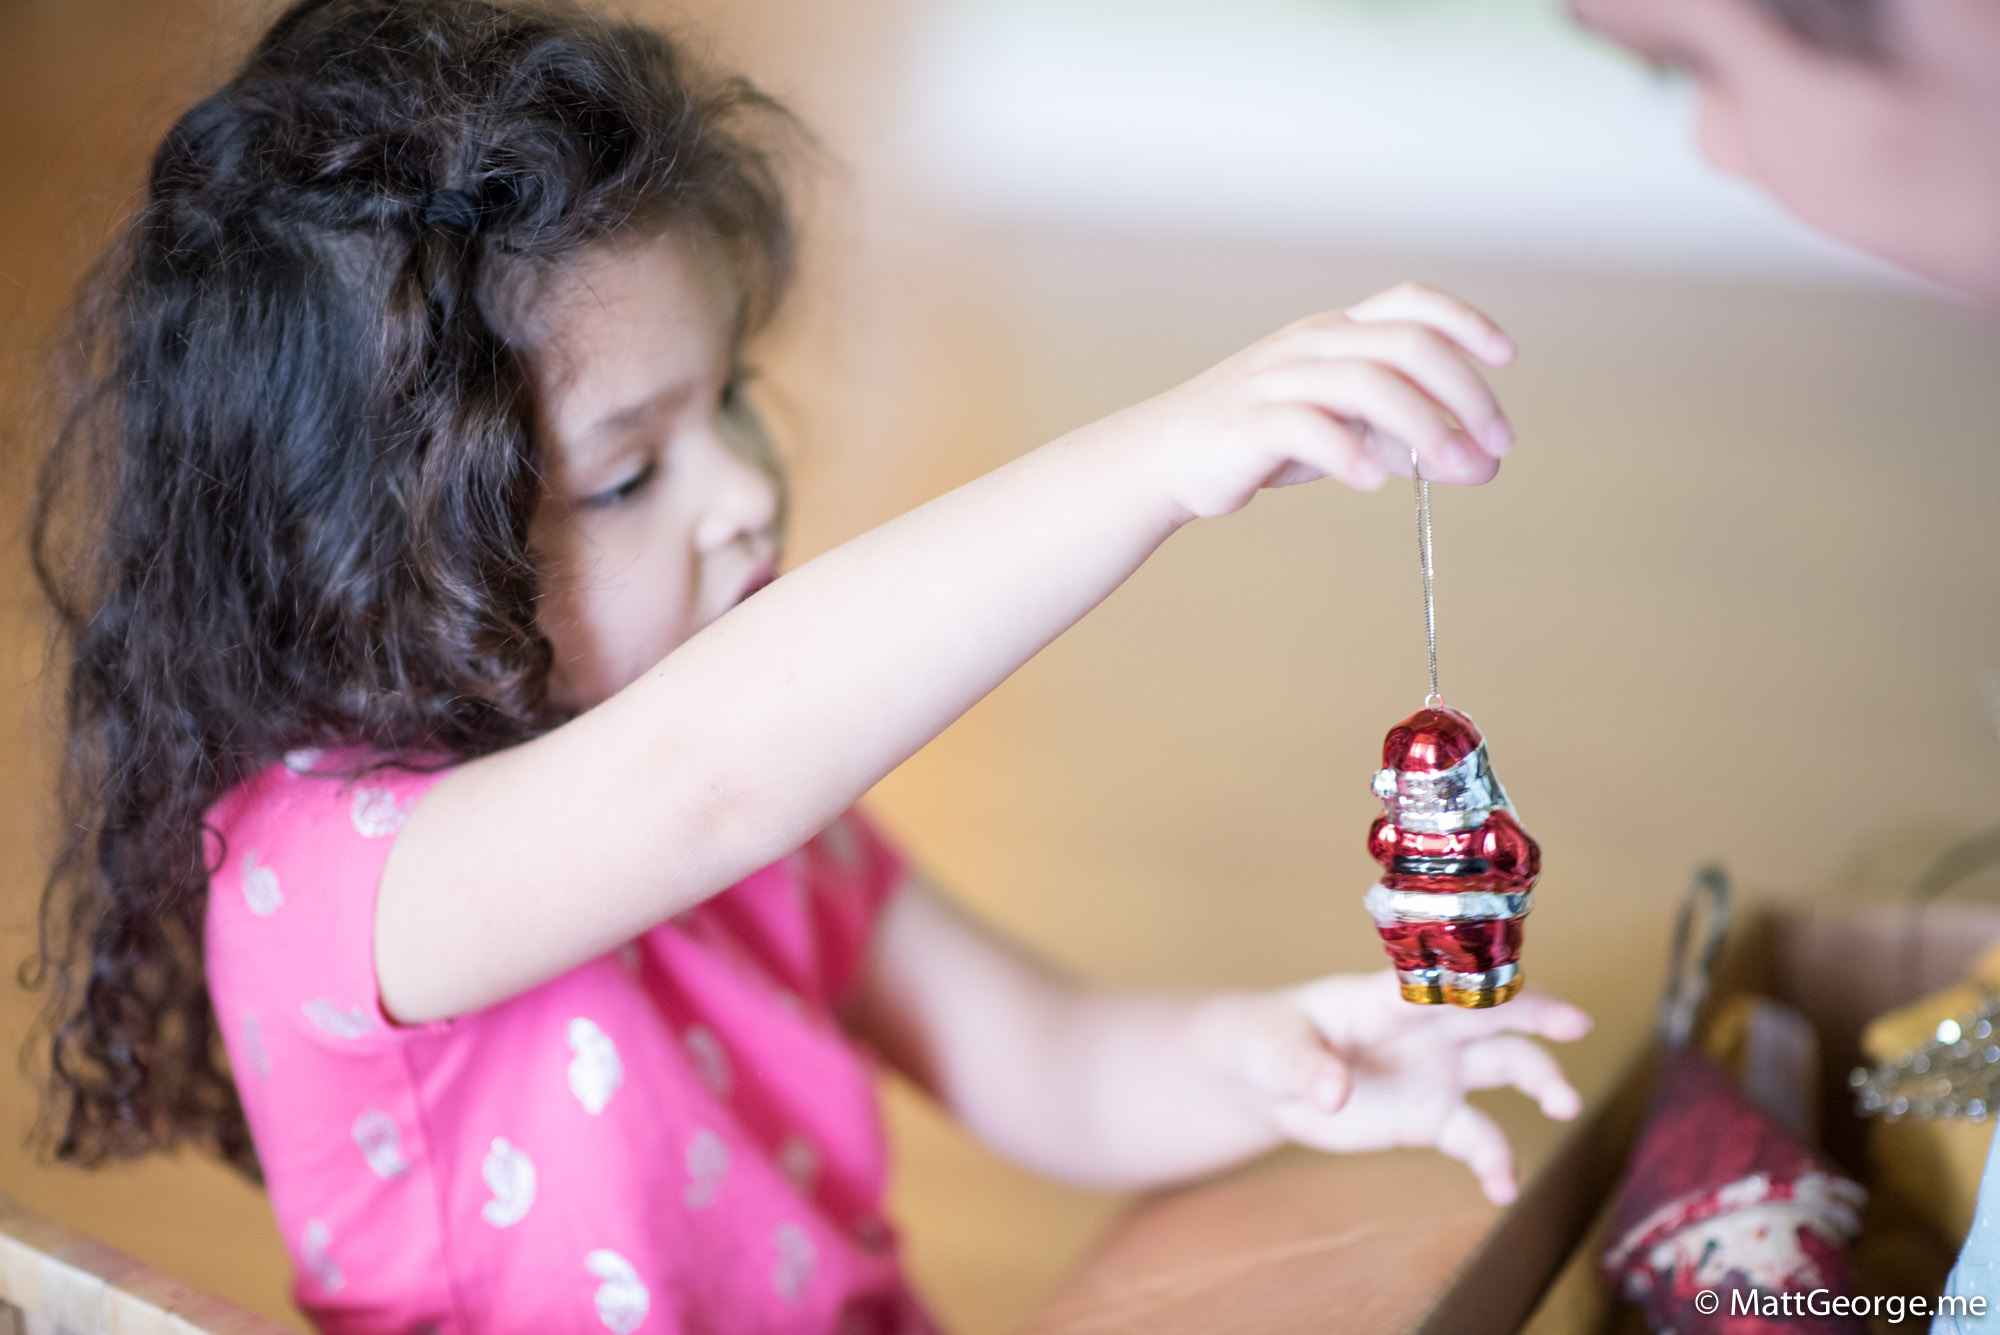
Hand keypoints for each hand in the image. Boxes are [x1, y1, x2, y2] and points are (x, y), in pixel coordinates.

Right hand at [1106, 282, 1516, 521]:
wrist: (1168, 456)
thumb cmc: (1264, 438)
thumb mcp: (1347, 429)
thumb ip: (1410, 441)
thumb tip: (1486, 464)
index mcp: (1337, 332)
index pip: (1410, 304)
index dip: (1464, 321)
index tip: (1506, 359)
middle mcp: (1312, 344)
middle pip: (1404, 344)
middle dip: (1463, 391)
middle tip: (1495, 443)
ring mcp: (1277, 379)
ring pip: (1364, 382)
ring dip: (1421, 425)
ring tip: (1453, 468)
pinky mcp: (1248, 422)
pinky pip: (1303, 426)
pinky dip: (1344, 452)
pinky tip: (1371, 483)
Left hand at [1203, 969, 1590, 1204]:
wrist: (1269, 1082)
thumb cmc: (1272, 1043)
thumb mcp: (1276, 1050)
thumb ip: (1306, 1067)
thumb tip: (1333, 1092)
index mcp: (1384, 997)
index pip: (1437, 982)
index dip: (1475, 979)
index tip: (1512, 982)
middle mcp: (1424, 1028)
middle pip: (1489, 1014)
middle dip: (1536, 1014)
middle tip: (1577, 1026)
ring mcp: (1436, 1070)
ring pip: (1503, 1067)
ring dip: (1539, 1082)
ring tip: (1564, 1108)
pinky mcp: (1433, 1117)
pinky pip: (1477, 1137)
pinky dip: (1495, 1162)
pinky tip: (1503, 1189)